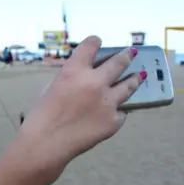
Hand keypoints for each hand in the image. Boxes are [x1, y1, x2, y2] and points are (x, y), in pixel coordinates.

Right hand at [19, 35, 144, 171]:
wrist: (47, 142)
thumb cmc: (42, 116)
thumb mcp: (51, 88)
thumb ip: (70, 80)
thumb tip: (83, 78)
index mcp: (74, 71)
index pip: (90, 45)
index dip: (95, 42)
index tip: (98, 42)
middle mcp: (94, 82)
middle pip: (118, 62)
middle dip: (126, 55)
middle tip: (132, 52)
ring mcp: (107, 101)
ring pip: (129, 84)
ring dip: (135, 78)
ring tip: (141, 75)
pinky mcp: (113, 120)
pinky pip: (121, 111)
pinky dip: (118, 109)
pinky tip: (117, 110)